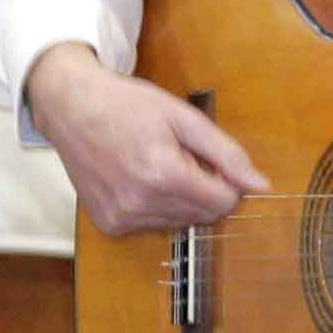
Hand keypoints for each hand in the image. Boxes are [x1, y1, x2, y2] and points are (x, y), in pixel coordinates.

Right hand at [25, 44, 271, 235]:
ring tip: (156, 165)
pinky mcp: (110, 226)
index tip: (209, 158)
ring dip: (181, 200)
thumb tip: (261, 186)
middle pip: (205, 216)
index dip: (227, 180)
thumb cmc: (127, 106)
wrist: (72, 109)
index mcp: (164, 174)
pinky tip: (138, 180)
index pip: (225, 202)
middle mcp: (141, 204)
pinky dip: (156, 207)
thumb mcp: (184, 118)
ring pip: (181, 224)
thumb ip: (227, 153)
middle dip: (204, 189)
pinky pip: (153, 226)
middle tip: (180, 157)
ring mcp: (123, 219)